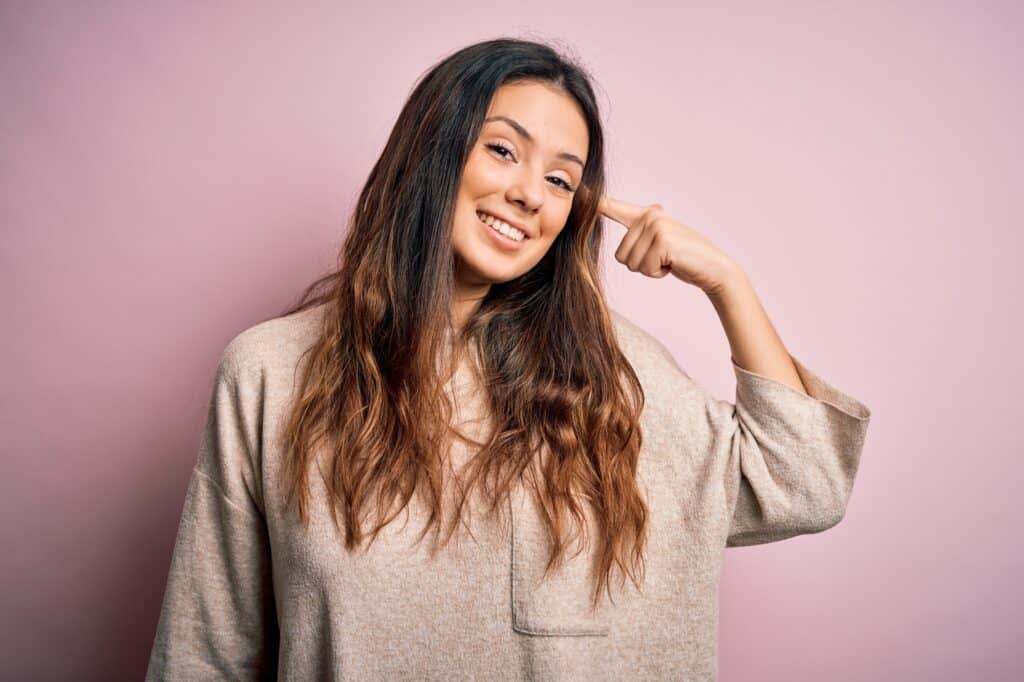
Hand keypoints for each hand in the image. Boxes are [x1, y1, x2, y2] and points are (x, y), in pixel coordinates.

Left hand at [598, 195, 738, 294]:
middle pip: (621, 255)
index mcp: (646, 216)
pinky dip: (658, 273)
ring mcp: (655, 225)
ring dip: (650, 269)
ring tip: (669, 260)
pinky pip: (644, 267)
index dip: (595, 202)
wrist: (713, 268)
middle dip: (642, 265)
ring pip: (631, 263)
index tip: (579, 190)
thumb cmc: (685, 258)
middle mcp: (649, 216)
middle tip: (665, 258)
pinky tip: (673, 263)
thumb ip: (648, 230)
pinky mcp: (661, 239)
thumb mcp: (661, 242)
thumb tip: (653, 207)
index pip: (615, 208)